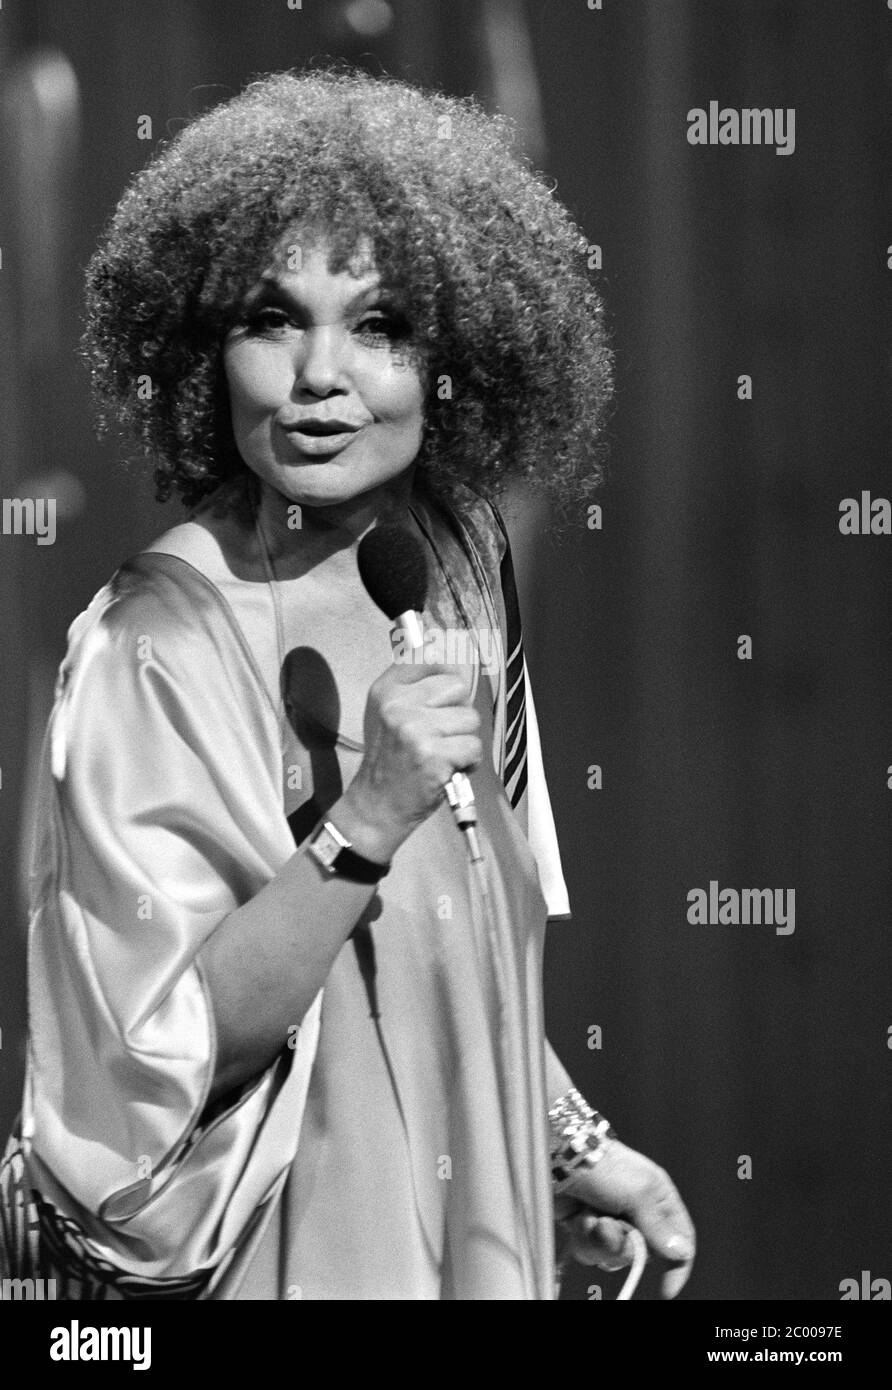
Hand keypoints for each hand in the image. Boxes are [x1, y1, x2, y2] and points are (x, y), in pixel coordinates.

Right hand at [340, 661, 481, 861]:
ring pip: (470, 719)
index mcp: (387, 689)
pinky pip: (474, 747)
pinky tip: (447, 769)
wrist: (376, 805)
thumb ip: (416, 686)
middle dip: (457, 713)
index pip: (432, 658)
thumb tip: (454, 658)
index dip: (447, 676)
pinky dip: (468, 762)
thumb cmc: (389, 759)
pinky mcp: (433, 755)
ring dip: (463, 740)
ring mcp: (416, 729)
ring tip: (441, 754)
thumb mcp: (389, 713)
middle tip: (439, 735)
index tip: (445, 691)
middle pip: (458, 687)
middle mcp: (399, 704)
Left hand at [554, 1139, 694, 1298]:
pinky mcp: (587, 1227)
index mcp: (658, 1198)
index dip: (677, 1265)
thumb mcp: (639, 1191)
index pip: (680, 1238)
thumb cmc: (603, 1165)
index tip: (666, 1291)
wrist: (557, 1155)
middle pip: (643, 1254)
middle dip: (623, 1246)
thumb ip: (660, 1226)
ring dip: (599, 1241)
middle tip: (607, 1224)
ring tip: (588, 1216)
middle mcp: (637, 1212)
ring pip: (614, 1257)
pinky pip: (591, 1251)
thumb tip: (682, 1254)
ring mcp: (611, 1221)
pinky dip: (583, 1237)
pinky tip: (577, 1218)